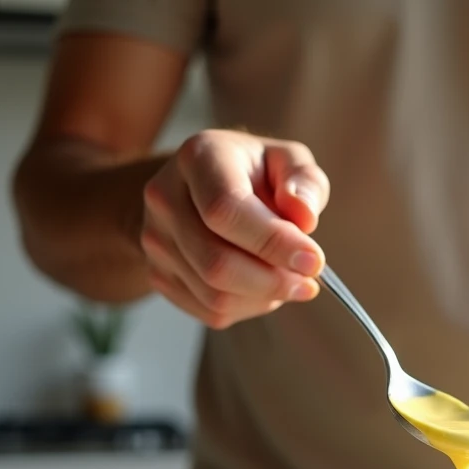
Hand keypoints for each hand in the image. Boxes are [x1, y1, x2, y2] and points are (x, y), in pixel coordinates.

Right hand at [139, 129, 330, 327]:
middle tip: (308, 280)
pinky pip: (210, 311)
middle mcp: (165, 197)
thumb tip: (304, 217)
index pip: (225, 210)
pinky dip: (248, 307)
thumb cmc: (256, 174)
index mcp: (199, 158)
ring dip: (264, 297)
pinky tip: (263, 285)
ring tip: (287, 279)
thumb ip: (305, 183)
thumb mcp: (289, 162)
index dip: (273, 242)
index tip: (313, 260)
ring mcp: (154, 239)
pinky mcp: (159, 273)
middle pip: (216, 263)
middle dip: (273, 281)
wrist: (205, 186)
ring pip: (215, 295)